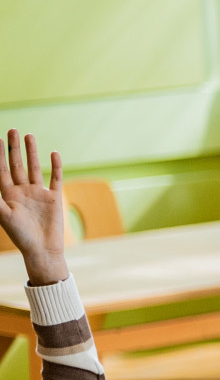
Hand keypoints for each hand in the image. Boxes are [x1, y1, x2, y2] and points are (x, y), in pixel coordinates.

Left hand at [0, 130, 68, 287]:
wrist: (43, 250)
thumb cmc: (20, 236)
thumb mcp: (3, 215)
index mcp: (8, 195)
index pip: (1, 170)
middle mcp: (22, 191)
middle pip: (17, 164)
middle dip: (14, 148)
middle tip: (11, 130)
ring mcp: (38, 193)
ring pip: (34, 168)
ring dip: (32, 152)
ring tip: (29, 135)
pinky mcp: (54, 198)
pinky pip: (55, 178)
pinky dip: (55, 166)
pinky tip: (53, 153)